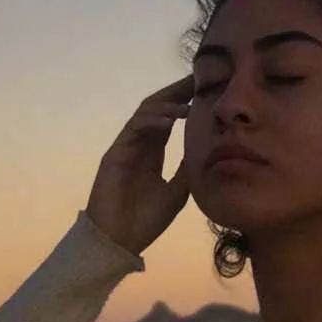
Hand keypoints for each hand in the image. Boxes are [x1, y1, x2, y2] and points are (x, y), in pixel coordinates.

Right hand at [85, 75, 193, 255]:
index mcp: (152, 154)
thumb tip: (206, 148)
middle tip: (194, 79)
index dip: (183, 103)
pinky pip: (133, 129)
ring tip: (187, 102)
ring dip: (166, 105)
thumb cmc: (145, 222)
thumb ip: (186, 169)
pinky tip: (170, 120)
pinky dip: (151, 121)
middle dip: (174, 93)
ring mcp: (126, 148)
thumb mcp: (177, 192)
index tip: (202, 89)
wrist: (119, 242)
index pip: (168, 120)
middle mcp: (139, 146)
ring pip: (144, 114)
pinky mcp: (115, 154)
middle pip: (156, 109)